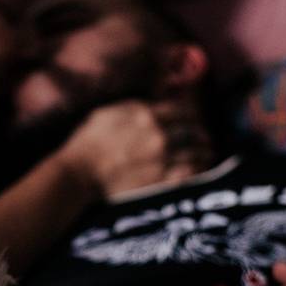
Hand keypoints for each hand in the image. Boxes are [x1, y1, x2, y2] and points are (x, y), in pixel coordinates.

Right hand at [56, 99, 211, 198]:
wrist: (77, 174)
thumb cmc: (85, 142)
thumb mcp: (107, 112)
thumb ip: (133, 106)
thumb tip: (150, 104)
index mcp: (147, 114)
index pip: (182, 109)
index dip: (190, 114)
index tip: (192, 118)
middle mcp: (159, 135)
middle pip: (193, 130)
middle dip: (200, 132)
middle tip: (203, 136)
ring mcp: (161, 159)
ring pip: (196, 152)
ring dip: (204, 151)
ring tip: (207, 153)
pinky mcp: (159, 181)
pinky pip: (188, 174)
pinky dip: (197, 170)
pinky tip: (199, 169)